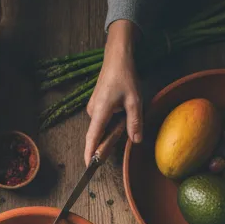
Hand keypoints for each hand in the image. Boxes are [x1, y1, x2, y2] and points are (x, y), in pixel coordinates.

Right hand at [85, 20, 140, 165]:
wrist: (116, 57)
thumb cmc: (124, 76)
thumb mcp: (134, 100)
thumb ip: (135, 122)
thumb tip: (136, 141)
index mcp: (100, 111)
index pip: (92, 138)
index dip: (89, 153)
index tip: (88, 166)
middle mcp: (93, 112)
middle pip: (99, 134)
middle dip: (111, 137)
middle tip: (125, 123)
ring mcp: (93, 108)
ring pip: (103, 127)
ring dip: (114, 126)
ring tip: (126, 109)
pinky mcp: (96, 105)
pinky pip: (103, 120)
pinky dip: (112, 120)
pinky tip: (122, 108)